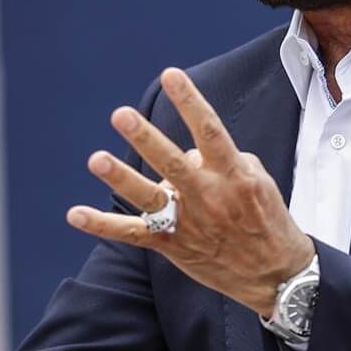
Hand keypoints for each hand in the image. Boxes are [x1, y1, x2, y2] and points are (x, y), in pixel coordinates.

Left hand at [68, 67, 313, 315]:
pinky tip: (74, 213)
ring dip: (121, 178)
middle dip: (145, 138)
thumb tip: (189, 152)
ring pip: (149, 198)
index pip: (209, 131)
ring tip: (97, 159)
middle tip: (121, 115)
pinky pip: (132, 233)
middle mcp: (208, 197)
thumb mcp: (257, 182)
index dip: (190, 101)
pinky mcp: (172, 245)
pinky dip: (102, 225)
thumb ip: (223, 160)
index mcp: (233, 176)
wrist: (275, 275)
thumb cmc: (266, 220)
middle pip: (172, 163)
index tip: (171, 74)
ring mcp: (187, 223)